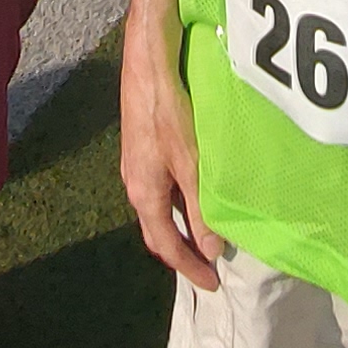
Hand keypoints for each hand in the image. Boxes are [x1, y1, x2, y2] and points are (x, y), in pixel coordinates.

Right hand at [118, 52, 227, 286]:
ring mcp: (136, 165)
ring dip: (181, 226)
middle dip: (182, 252)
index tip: (212, 285)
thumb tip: (211, 250)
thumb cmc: (169, 111)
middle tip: (209, 267)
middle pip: (158, 231)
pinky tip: (195, 194)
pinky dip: (178, 203)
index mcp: (144, 194)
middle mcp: (135, 184)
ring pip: (158, 209)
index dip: (190, 268)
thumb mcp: (190, 164)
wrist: (147, 62)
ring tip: (206, 235)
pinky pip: (159, 189)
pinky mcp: (141, 146)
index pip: (166, 245)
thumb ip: (202, 207)